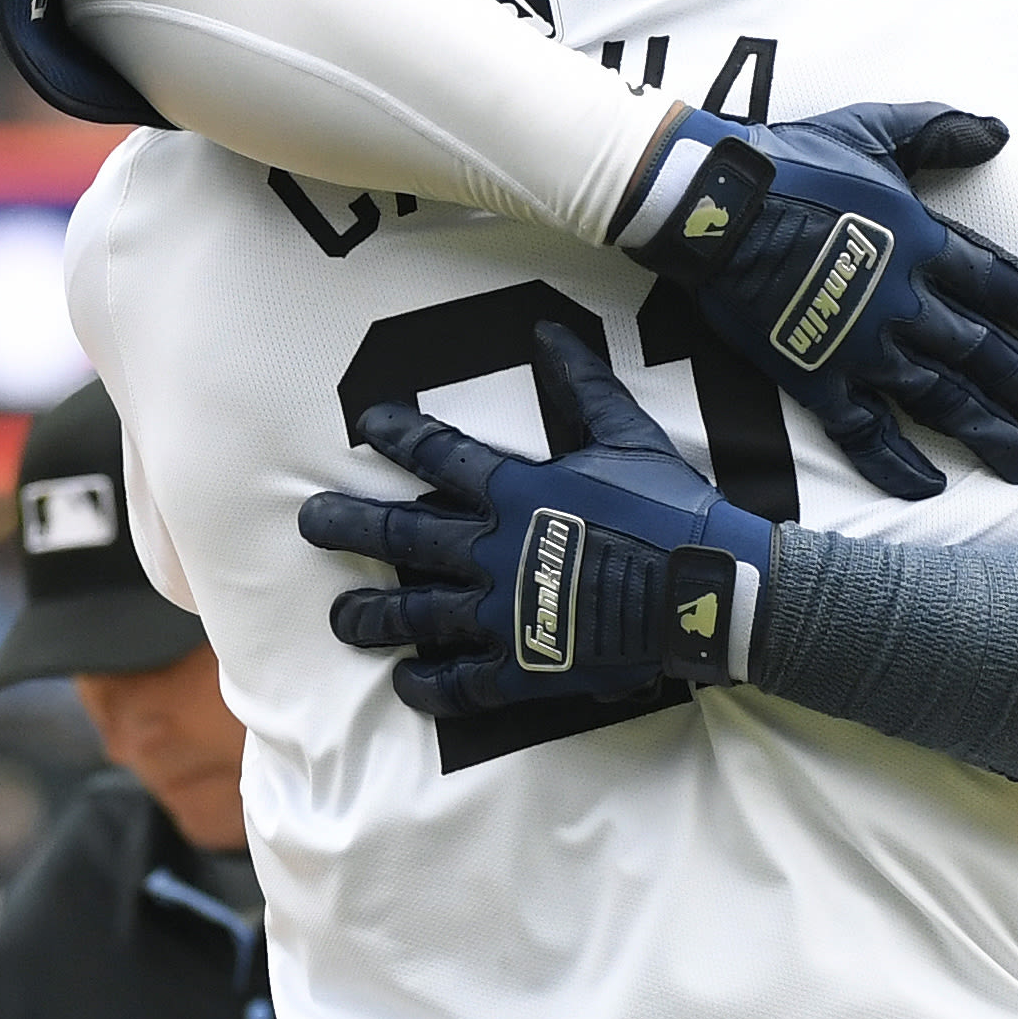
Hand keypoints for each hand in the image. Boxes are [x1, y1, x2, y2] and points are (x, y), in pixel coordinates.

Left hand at [302, 323, 773, 717]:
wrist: (709, 589)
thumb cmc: (670, 507)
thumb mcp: (626, 435)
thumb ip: (582, 386)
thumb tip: (548, 334)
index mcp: (517, 492)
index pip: (439, 456)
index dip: (399, 435)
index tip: (367, 426)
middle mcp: (494, 551)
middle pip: (402, 537)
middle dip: (348, 527)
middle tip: (308, 522)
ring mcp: (503, 613)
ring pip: (417, 614)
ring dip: (371, 615)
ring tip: (339, 617)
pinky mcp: (525, 665)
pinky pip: (463, 681)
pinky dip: (431, 684)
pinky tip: (406, 681)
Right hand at [619, 102, 1017, 500]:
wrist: (714, 204)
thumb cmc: (791, 160)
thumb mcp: (874, 129)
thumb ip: (938, 132)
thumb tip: (997, 130)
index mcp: (922, 241)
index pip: (1004, 284)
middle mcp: (904, 301)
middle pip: (988, 352)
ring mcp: (861, 345)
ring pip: (940, 398)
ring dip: (989, 430)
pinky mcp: (815, 376)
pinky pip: (863, 430)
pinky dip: (896, 461)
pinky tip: (930, 485)